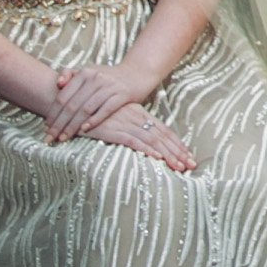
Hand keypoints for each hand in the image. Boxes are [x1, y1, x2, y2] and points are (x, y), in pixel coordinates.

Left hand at [45, 61, 156, 142]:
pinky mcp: (122, 95)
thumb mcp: (90, 72)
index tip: (46, 127)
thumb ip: (71, 75)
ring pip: (85, 109)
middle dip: (59, 123)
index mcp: (84, 73)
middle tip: (50, 137)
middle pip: (72, 105)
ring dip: (72, 126)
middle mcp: (95, 78)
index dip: (53, 113)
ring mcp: (109, 86)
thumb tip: (58, 83)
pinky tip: (84, 130)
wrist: (137, 73)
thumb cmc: (109, 76)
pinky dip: (93, 120)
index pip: (63, 96)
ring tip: (63, 137)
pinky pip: (105, 110)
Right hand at [79, 102, 196, 172]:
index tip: (188, 155)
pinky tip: (156, 157)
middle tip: (191, 164)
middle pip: (162, 136)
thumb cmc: (96, 110)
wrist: (75, 100)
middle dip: (178, 151)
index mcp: (139, 114)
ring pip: (152, 140)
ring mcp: (126, 123)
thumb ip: (131, 125)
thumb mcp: (118, 116)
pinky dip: (146, 149)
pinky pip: (133, 141)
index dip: (177, 144)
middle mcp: (136, 118)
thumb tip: (145, 139)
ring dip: (167, 154)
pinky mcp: (113, 130)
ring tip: (179, 166)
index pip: (163, 130)